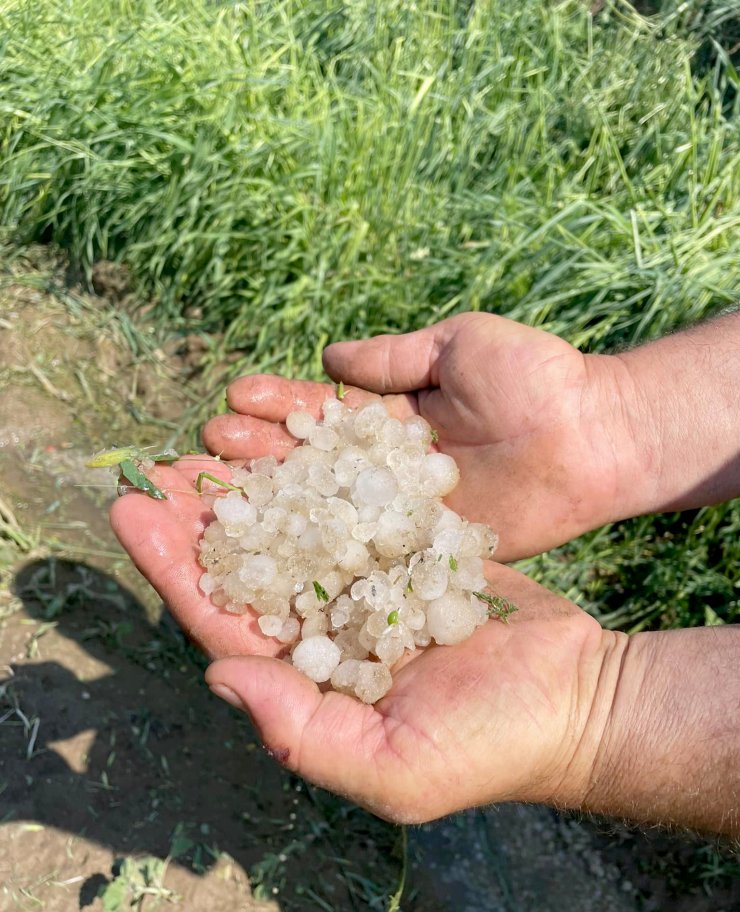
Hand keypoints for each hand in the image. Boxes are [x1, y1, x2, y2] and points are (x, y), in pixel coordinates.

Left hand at [110, 460, 616, 822]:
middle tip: (156, 465)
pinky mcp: (411, 550)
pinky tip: (289, 438)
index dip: (173, 569)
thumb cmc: (492, 745)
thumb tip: (218, 672)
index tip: (131, 513)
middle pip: (249, 566)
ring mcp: (369, 587)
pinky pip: (354, 506)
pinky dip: (319, 473)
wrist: (579, 697)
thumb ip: (302, 730)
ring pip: (295, 529)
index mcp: (310, 682)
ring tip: (209, 440)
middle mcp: (328, 630)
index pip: (224, 622)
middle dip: (200, 518)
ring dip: (252, 487)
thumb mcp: (395, 768)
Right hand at [202, 312, 634, 560]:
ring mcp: (404, 514)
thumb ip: (395, 357)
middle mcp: (388, 469)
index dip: (276, 408)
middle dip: (254, 458)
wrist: (597, 437)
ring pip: (326, 512)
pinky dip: (323, 556)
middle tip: (201, 453)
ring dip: (272, 506)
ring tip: (217, 496)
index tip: (232, 400)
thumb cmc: (536, 378)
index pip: (319, 413)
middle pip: (309, 466)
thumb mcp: (460, 346)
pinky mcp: (427, 552)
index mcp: (392, 416)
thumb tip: (328, 359)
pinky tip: (275, 556)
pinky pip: (368, 554)